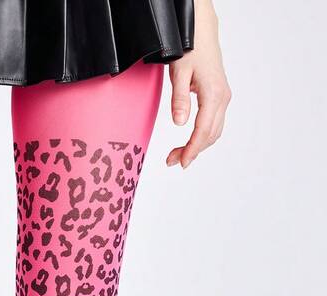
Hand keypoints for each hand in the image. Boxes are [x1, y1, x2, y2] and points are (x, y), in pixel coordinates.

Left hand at [167, 0, 230, 168]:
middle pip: (210, 135)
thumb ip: (179, 99)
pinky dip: (202, 136)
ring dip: (198, 146)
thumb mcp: (179, 73)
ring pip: (214, 131)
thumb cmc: (190, 49)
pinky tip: (190, 141)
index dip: (192, 149)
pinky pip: (214, 123)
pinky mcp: (220, 97)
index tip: (180, 163)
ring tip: (177, 154)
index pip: (203, 131)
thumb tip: (179, 124)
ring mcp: (223, 98)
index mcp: (214, 94)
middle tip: (172, 161)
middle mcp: (223, 98)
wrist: (202, 33)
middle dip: (192, 151)